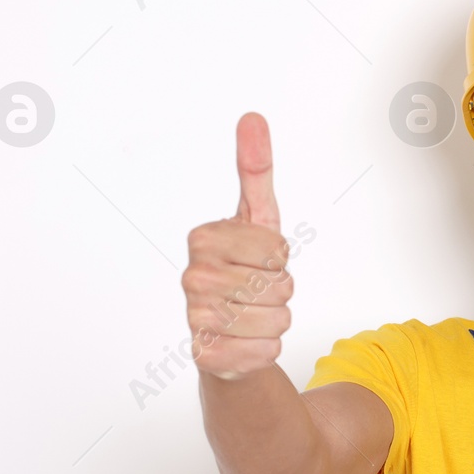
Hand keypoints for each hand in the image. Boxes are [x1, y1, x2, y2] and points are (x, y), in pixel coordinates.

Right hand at [181, 112, 293, 379]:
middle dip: (281, 292)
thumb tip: (253, 118)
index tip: (258, 260)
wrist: (227, 330)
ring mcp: (195, 317)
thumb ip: (256, 169)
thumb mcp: (257, 218)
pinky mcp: (205, 356)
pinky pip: (265, 352)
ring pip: (277, 320)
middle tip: (256, 291)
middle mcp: (192, 276)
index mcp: (204, 239)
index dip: (280, 259)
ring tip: (251, 315)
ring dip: (276, 321)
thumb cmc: (244, 271)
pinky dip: (266, 350)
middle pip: (280, 286)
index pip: (278, 250)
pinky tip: (245, 342)